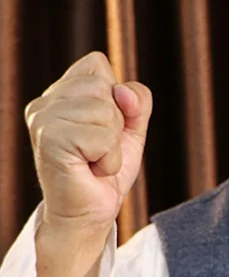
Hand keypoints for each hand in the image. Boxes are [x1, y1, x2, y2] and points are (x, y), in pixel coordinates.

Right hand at [25, 51, 152, 231]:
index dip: (116, 95)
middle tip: (99, 148)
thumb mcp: (132, 126)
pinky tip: (91, 169)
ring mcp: (43, 120)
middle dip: (116, 122)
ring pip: (105, 111)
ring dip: (112, 143)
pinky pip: (102, 137)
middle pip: (105, 87)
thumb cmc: (106, 168)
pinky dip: (108, 157)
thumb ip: (137, 99)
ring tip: (94, 159)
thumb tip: (122, 92)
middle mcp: (44, 102)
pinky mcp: (49, 141)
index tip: (104, 125)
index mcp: (59, 92)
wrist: (91, 212)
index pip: (97, 63)